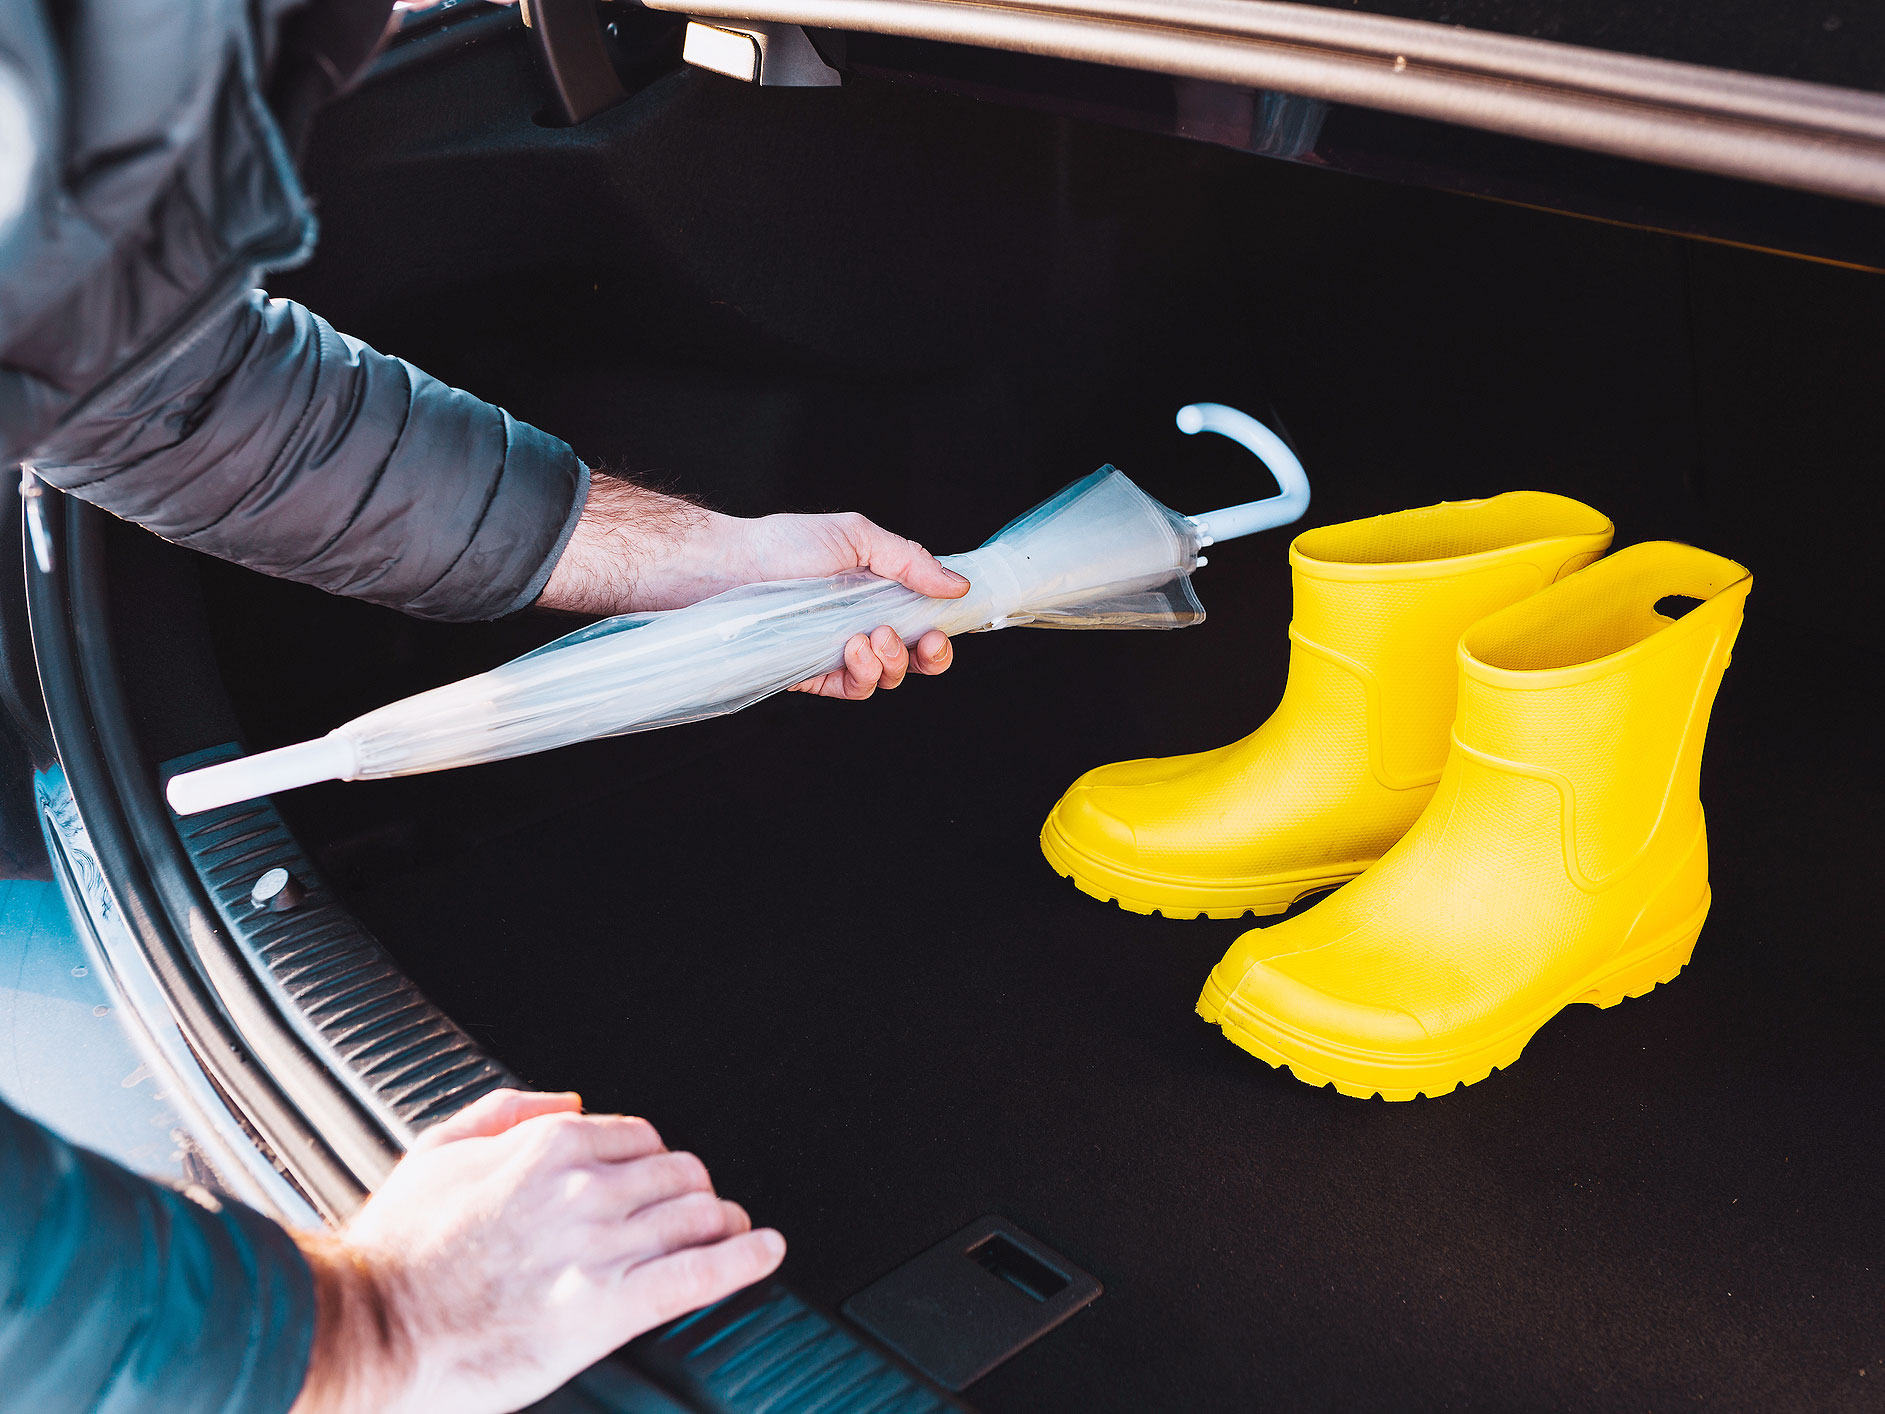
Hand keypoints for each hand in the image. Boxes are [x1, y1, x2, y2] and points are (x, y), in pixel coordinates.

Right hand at [289, 1089, 782, 1413]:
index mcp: (549, 1148)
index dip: (659, 1164)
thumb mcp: (438, 1151)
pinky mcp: (610, 1306)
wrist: (371, 1327)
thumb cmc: (395, 1253)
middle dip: (695, 1194)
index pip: (643, 1139)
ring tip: (737, 1234)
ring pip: (701, 1217)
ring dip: (725, 1224)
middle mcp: (585, 1188)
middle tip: (702, 1213)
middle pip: (682, 1176)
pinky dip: (746, 1259)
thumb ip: (509, 1113)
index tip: (663, 1183)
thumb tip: (568, 1103)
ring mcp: (601, 1247)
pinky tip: (766, 1251)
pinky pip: (702, 1272)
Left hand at [539, 474, 968, 699]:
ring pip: (885, 678)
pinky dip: (862, 676)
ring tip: (871, 636)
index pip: (924, 623)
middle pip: (914, 660)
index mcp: (877, 593)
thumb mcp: (856, 537)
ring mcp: (836, 653)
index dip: (942, 632)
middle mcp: (860, 625)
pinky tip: (851, 649)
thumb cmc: (782, 547)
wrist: (726, 569)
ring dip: (892, 663)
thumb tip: (957, 585)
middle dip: (928, 656)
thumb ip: (909, 561)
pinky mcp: (812, 675)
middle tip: (922, 640)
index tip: (944, 627)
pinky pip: (851, 690)